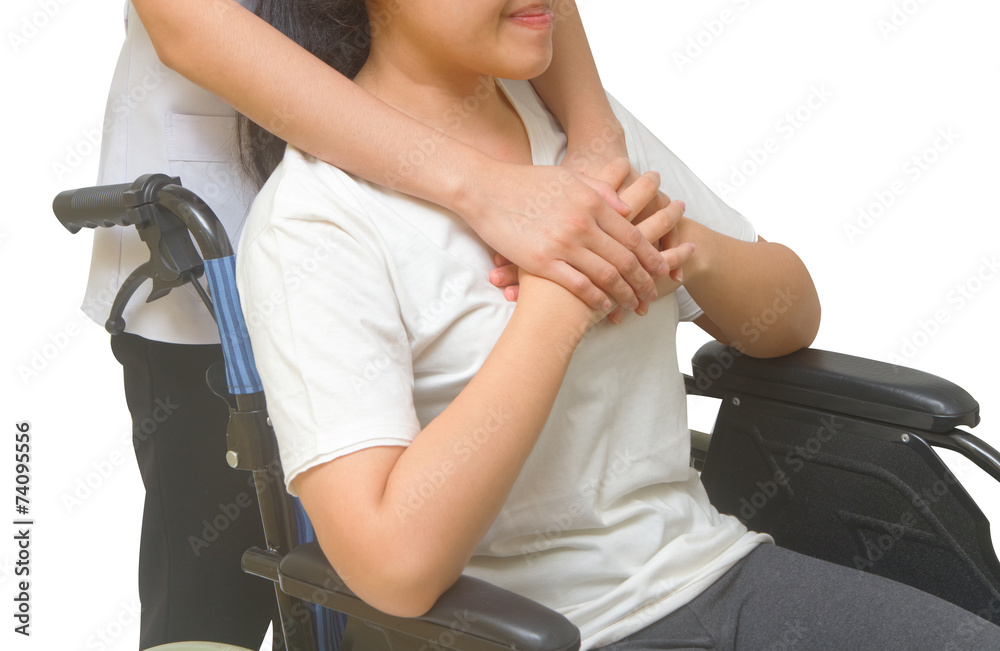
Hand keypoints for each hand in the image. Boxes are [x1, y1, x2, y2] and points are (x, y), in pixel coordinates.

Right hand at [466, 161, 668, 312]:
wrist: (485, 190)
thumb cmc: (525, 182)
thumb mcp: (568, 178)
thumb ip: (601, 191)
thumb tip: (628, 207)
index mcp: (592, 202)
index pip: (633, 235)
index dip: (651, 255)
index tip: (663, 269)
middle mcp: (583, 223)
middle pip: (626, 259)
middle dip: (644, 281)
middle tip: (653, 294)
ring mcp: (564, 244)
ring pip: (607, 276)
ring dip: (624, 294)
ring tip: (633, 305)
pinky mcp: (543, 262)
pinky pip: (580, 286)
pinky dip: (597, 299)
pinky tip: (605, 307)